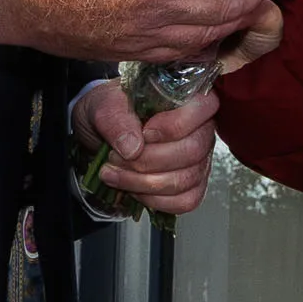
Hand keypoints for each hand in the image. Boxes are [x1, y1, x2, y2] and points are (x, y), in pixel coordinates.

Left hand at [75, 81, 222, 214]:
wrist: (99, 134)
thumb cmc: (109, 113)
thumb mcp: (103, 105)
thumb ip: (115, 119)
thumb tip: (133, 148)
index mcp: (187, 99)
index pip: (203, 108)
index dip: (174, 126)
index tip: (144, 133)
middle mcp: (200, 130)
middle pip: (192, 151)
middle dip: (149, 161)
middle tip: (116, 158)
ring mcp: (199, 161)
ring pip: (185, 180)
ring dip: (143, 183)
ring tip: (112, 174)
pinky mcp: (190, 187)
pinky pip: (183, 202)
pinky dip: (153, 200)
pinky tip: (132, 190)